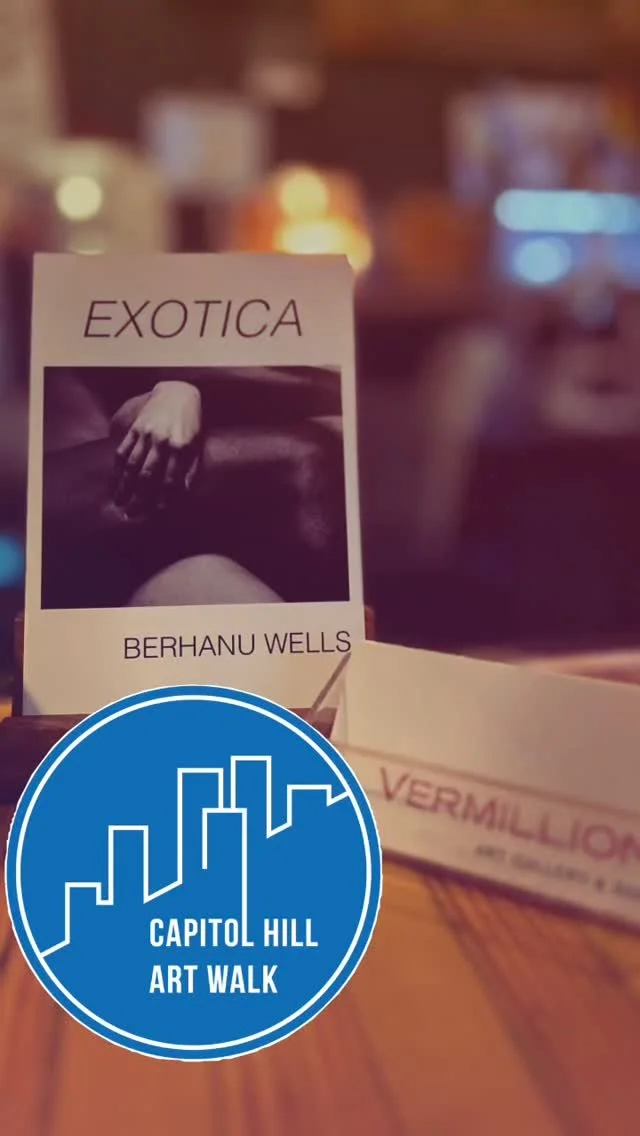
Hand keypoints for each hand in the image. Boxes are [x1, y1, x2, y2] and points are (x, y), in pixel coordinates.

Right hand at [113, 381, 201, 511]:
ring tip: (119, 502)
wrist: (178, 393)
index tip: (156, 512)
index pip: (170, 479)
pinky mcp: (134, 428)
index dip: (163, 498)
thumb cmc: (192, 423)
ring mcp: (146, 435)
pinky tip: (114, 481)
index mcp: (181, 448)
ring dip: (124, 486)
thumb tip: (182, 494)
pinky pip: (123, 451)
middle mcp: (162, 442)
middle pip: (148, 475)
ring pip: (132, 465)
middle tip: (133, 513)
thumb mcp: (197, 445)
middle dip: (140, 497)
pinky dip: (117, 468)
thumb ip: (190, 469)